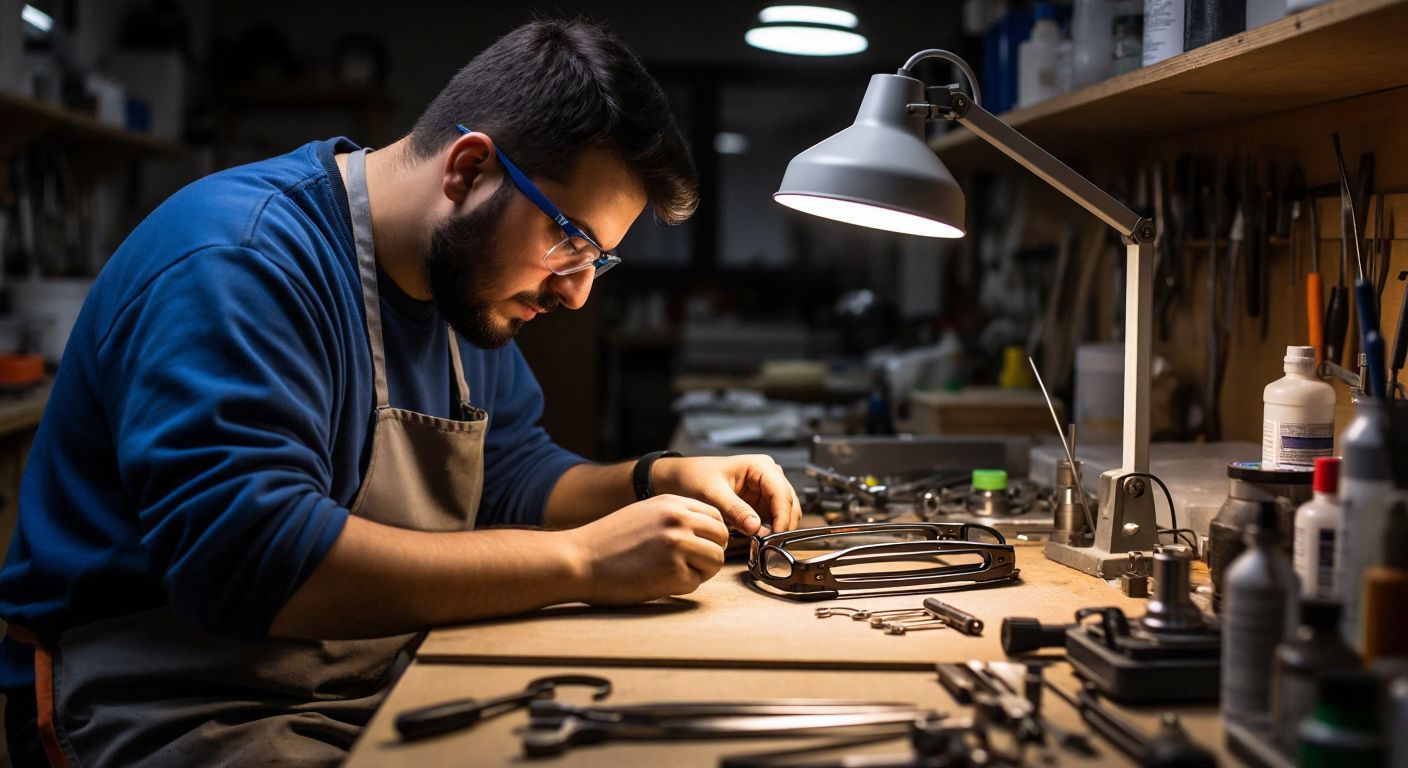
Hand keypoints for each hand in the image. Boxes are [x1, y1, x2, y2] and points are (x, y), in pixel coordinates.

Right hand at [564, 495, 727, 604]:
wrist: (578, 559)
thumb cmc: (607, 541)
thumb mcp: (644, 513)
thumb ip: (674, 516)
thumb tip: (705, 531)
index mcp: (672, 502)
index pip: (716, 515)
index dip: (709, 534)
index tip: (696, 546)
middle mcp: (678, 518)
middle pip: (721, 537)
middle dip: (709, 553)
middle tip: (687, 564)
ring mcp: (678, 544)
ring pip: (716, 560)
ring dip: (700, 571)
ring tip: (672, 573)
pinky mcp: (674, 571)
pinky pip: (696, 582)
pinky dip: (681, 586)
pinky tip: (657, 581)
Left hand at [650, 455, 801, 535]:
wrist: (680, 479)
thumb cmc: (694, 476)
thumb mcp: (712, 493)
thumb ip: (734, 509)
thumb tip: (756, 527)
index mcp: (761, 466)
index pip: (782, 493)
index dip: (782, 517)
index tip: (775, 536)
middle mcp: (768, 477)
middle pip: (789, 504)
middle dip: (782, 525)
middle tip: (770, 546)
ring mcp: (766, 491)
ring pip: (785, 514)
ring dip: (777, 530)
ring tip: (763, 545)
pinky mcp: (760, 505)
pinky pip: (773, 521)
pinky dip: (769, 532)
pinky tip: (758, 541)